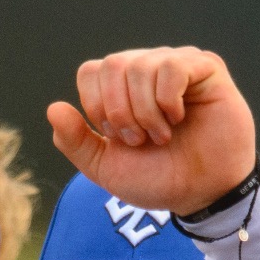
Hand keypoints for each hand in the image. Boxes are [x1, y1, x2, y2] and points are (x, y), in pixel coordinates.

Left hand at [47, 47, 255, 213]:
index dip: (97, 106)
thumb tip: (53, 109)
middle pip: (112, 65)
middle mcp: (147, 69)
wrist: (201, 194)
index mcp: (121, 87)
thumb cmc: (159, 178)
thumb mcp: (106, 167)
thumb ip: (75, 142)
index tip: (118, 138)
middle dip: (120, 111)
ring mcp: (177, 65)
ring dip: (146, 112)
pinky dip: (168, 99)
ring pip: (140, 66)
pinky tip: (178, 118)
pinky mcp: (206, 68)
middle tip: (140, 140)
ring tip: (162, 136)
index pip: (91, 71)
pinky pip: (173, 65)